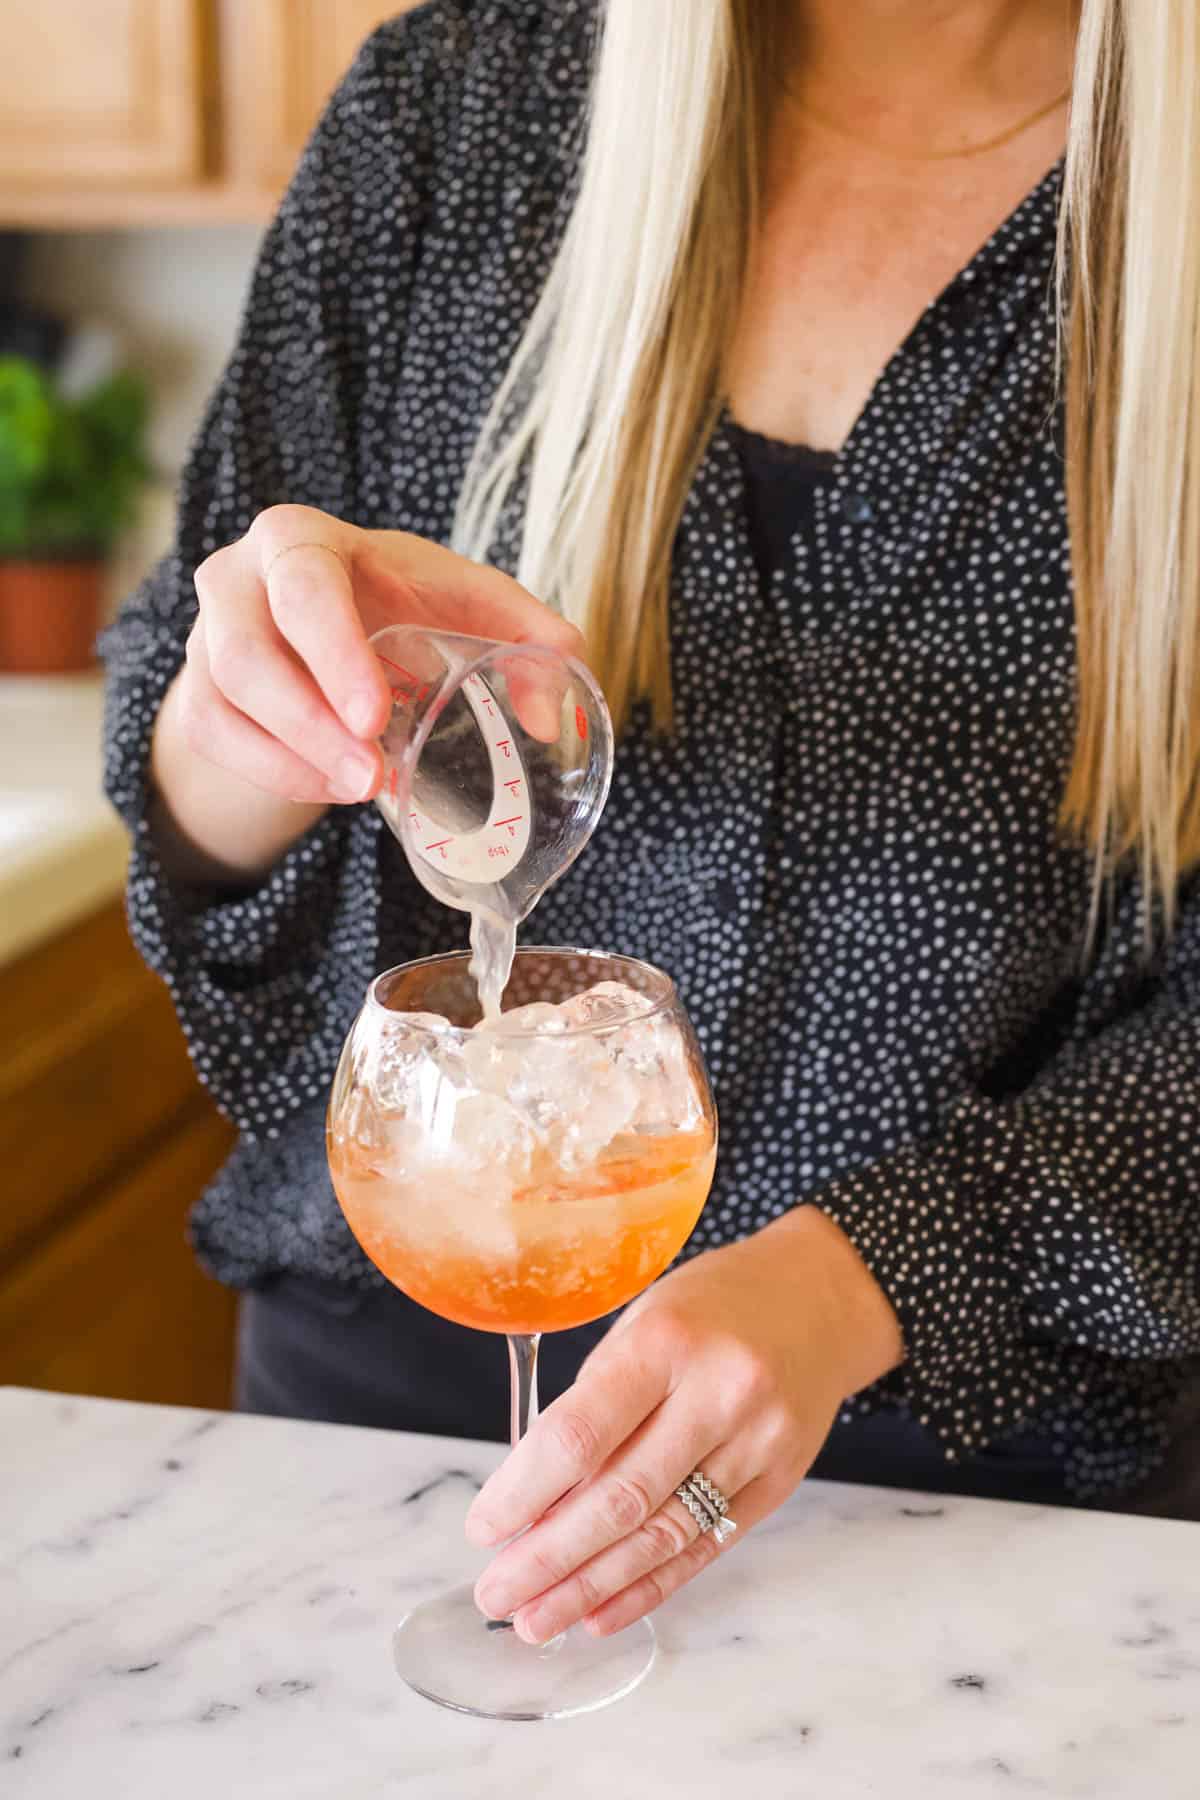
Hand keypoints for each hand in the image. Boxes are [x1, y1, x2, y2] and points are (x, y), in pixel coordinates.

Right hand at [178, 503, 584, 806]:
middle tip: (372, 779)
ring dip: (292, 760)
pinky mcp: (198, 694)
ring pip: (222, 706)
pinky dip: (274, 774)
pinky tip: (329, 789)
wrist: (327, 619)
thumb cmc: (402, 600)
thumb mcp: (470, 603)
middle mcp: (237, 580)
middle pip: (246, 655)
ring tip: (363, 791)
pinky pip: (215, 741)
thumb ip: (533, 640)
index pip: (303, 588)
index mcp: (301, 540)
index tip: (375, 717)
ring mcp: (206, 639)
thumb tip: (554, 715)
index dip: (333, 654)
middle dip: (309, 726)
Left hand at [465, 1206, 902, 1643]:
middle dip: (548, 1557)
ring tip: (537, 1621)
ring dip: (591, 1587)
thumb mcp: (643, 1319)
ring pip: (662, 1535)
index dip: (524, 1492)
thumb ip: (595, 1398)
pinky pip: (706, 1548)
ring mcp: (757, 1442)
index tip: (483, 1529)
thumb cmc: (711, 1304)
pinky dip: (649, 1587)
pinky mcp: (780, 1481)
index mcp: (666, 1341)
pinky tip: (600, 1613)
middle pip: (620, 1498)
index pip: (581, 1435)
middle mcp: (718, 1393)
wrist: (819, 1298)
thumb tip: (533, 1495)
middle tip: (496, 1595)